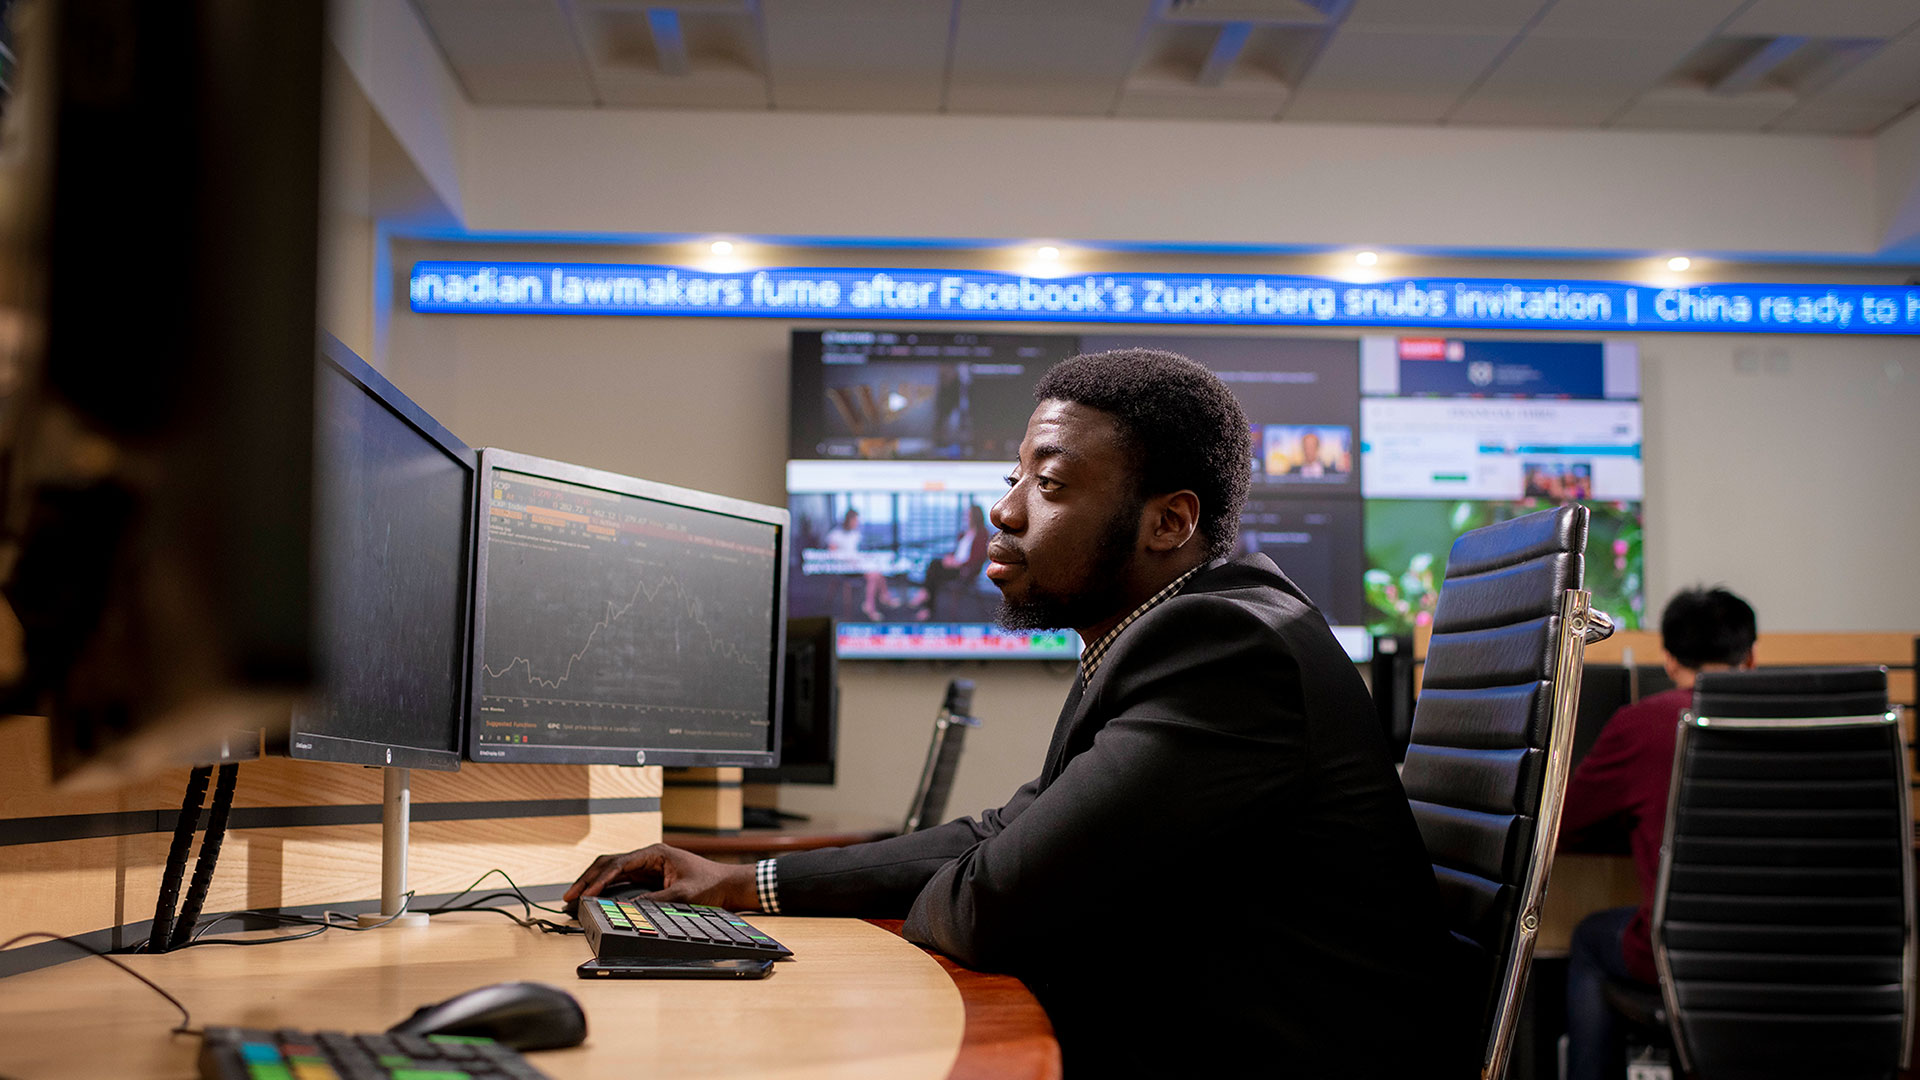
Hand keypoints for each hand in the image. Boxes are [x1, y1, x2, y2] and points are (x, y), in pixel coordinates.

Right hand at [562, 844, 758, 911]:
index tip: (586, 894)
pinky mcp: (648, 877)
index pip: (619, 864)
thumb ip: (656, 901)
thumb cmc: (710, 884)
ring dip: (593, 883)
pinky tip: (593, 898)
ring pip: (612, 871)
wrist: (727, 885)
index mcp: (654, 853)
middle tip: (569, 895)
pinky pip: (620, 880)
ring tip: (574, 897)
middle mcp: (648, 857)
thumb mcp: (683, 895)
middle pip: (609, 864)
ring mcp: (646, 866)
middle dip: (588, 879)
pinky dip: (604, 889)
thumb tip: (629, 908)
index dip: (599, 880)